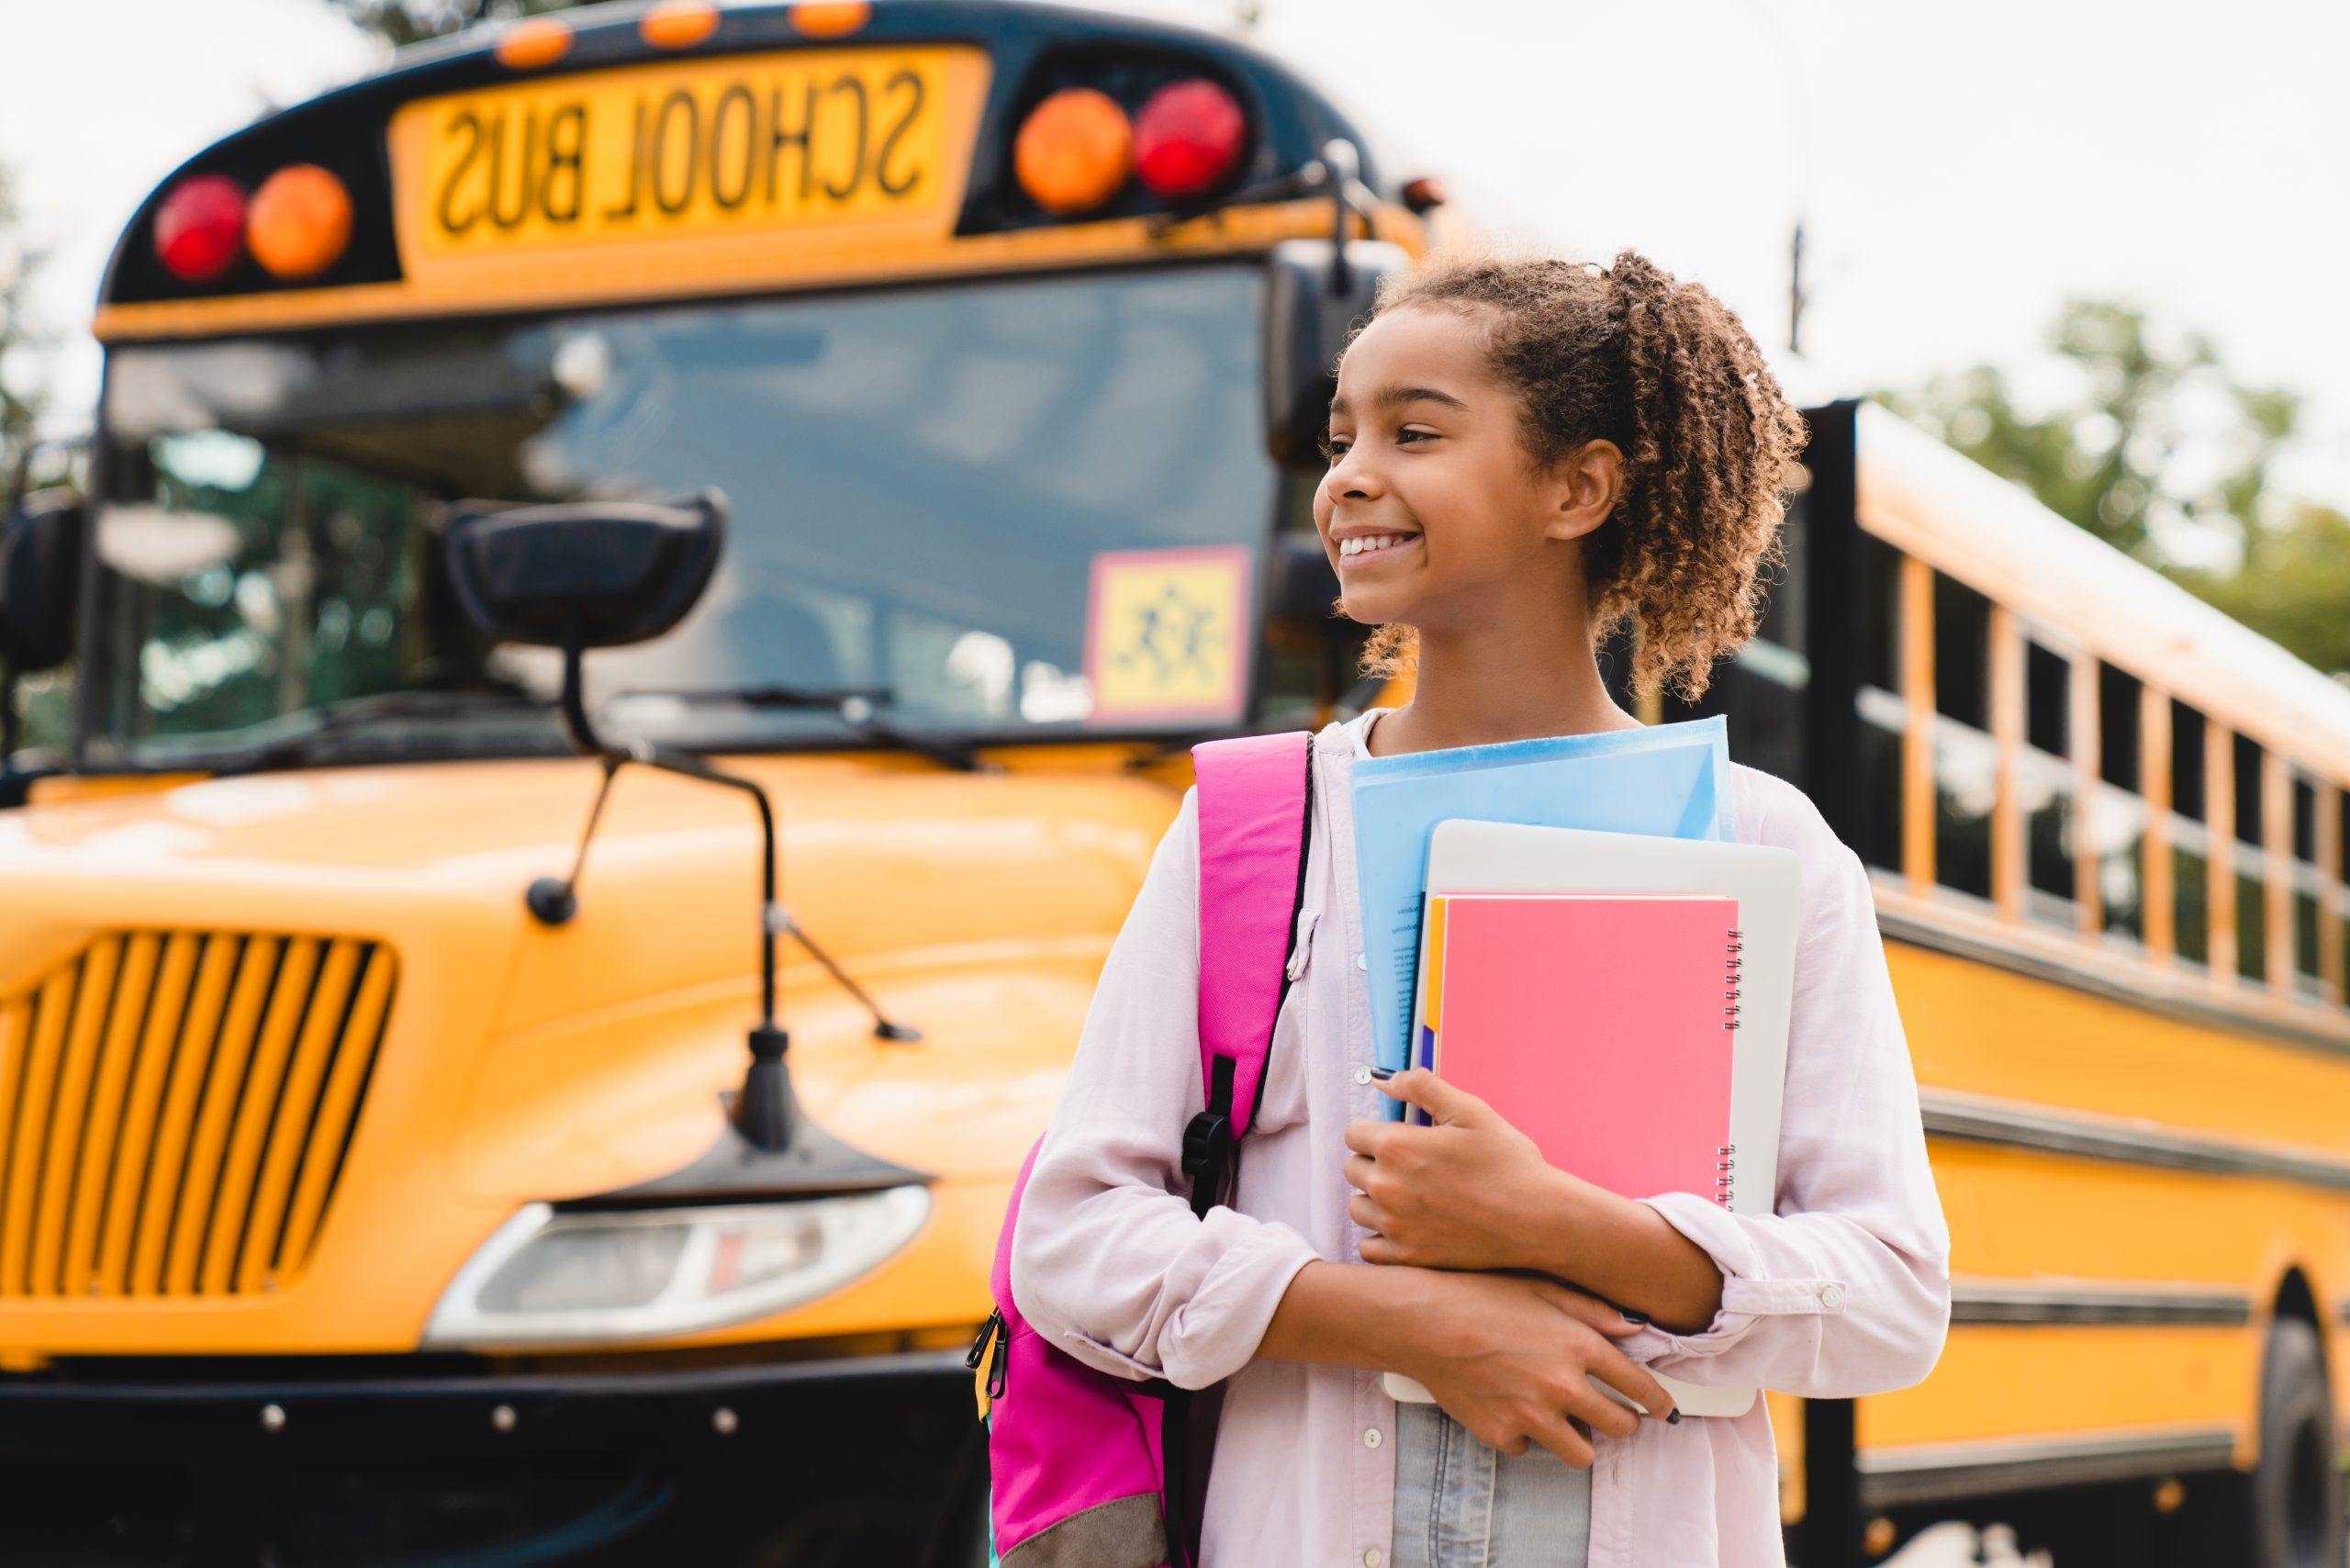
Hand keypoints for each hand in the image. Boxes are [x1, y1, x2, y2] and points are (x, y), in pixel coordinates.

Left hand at [1343, 1069, 1579, 1272]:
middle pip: (1352, 1169)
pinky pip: (1369, 1246)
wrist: (1538, 1219)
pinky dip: (1381, 1237)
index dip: (1375, 1133)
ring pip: (1358, 1207)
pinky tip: (1408, 1225)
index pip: (1353, 1134)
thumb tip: (1383, 1080)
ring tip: (1412, 1196)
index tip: (1400, 1139)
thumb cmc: (1508, 1162)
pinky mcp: (1407, 1257)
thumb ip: (1421, 1088)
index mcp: (1397, 1146)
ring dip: (1375, 1200)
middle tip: (1412, 1167)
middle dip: (1375, 1163)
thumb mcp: (1470, 1111)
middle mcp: (1387, 1186)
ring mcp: (1395, 1225)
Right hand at [1396, 1271, 1677, 1465]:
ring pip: (1582, 1453)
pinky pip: (1528, 1448)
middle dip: (1623, 1422)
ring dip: (1580, 1439)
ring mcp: (1531, 1415)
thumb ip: (1591, 1310)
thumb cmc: (1477, 1294)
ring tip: (1566, 1421)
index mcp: (1578, 1346)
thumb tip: (1632, 1329)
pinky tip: (1513, 1410)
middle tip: (1611, 1414)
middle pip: (1620, 1427)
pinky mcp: (1501, 1434)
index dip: (1658, 1401)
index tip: (1663, 1409)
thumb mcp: (1539, 1286)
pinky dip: (1525, 1435)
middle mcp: (1561, 1385)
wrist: (1422, 1321)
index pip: (1638, 1385)